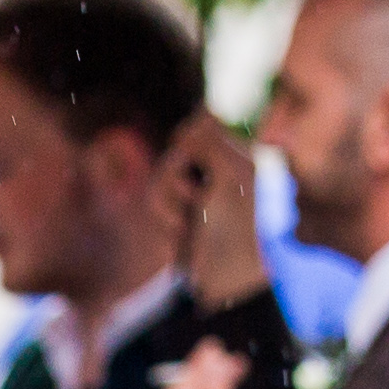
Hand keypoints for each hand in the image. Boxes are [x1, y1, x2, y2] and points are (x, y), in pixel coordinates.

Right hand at [164, 111, 268, 309]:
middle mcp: (212, 168)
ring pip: (159, 178)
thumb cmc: (235, 228)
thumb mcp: (230, 176)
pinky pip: (152, 202)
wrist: (224, 276)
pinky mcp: (175, 212)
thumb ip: (209, 140)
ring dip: (171, 205)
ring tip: (190, 223)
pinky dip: (166, 220)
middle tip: (198, 200)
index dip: (190, 139)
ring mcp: (192, 191)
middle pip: (174, 151)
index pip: (199, 122)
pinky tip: (182, 233)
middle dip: (177, 179)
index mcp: (235, 154)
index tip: (196, 160)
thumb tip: (196, 112)